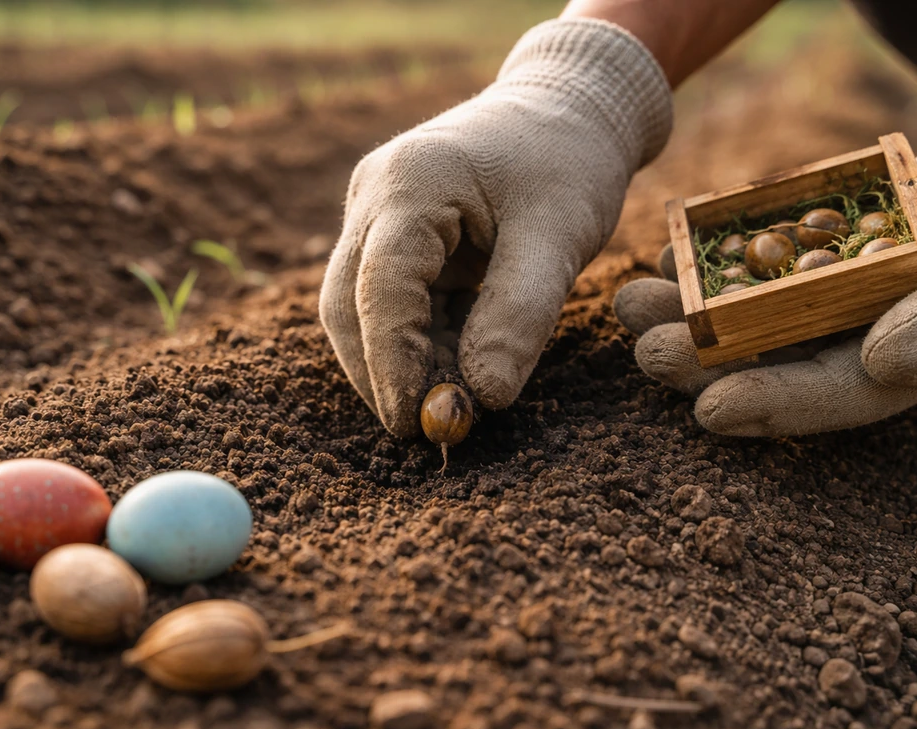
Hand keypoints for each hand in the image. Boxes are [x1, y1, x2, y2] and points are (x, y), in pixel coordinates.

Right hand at [320, 19, 671, 435]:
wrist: (567, 111)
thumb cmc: (568, 164)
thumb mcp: (559, 237)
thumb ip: (520, 316)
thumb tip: (484, 399)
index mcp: (411, 182)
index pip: (379, 288)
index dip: (391, 363)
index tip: (416, 424)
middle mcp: (375, 195)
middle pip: (348, 302)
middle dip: (382, 373)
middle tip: (427, 429)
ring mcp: (375, 212)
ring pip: (360, 307)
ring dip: (399, 363)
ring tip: (451, 401)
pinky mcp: (393, 234)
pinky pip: (389, 301)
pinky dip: (416, 342)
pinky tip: (453, 367)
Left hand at [614, 141, 916, 436]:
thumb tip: (883, 366)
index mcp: (911, 356)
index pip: (838, 393)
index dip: (776, 406)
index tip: (710, 412)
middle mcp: (866, 329)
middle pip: (777, 358)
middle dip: (707, 361)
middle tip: (645, 353)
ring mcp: (835, 287)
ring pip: (751, 311)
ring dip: (689, 311)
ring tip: (632, 302)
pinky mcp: (813, 245)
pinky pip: (756, 256)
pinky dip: (713, 257)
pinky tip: (667, 256)